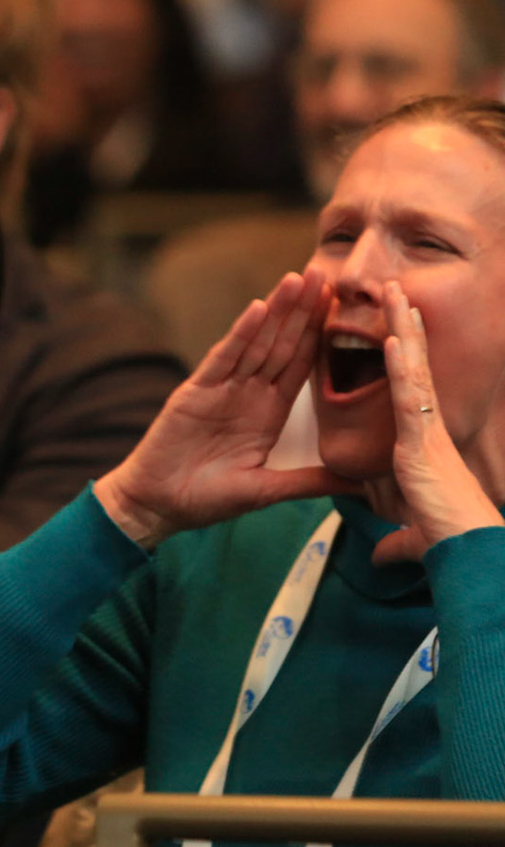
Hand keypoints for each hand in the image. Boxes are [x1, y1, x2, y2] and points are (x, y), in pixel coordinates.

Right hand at [95, 269, 352, 546]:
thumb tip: (361, 485)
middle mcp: (247, 394)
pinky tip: (256, 308)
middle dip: (303, 310)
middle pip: (282, 344)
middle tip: (325, 274)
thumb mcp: (269, 490)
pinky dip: (239, 333)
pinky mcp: (195, 392)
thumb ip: (311, 481)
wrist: (157, 506)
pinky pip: (223, 358)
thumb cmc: (207, 499)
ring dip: (277, 310)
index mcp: (268, 413)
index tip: (344, 307)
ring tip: (297, 279)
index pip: (300, 365)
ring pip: (256, 342)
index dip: (321, 335)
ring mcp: (220, 389)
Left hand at [368, 282, 503, 562]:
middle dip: (404, 328)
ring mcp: (428, 431)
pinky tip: (391, 338)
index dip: (403, 359)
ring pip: (413, 370)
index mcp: (423, 445)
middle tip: (395, 290)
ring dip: (402, 330)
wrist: (468, 553)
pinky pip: (409, 396)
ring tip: (394, 292)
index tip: (396, 330)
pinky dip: (401, 366)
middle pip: (413, 367)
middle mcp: (428, 429)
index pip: (409, 390)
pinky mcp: (423, 442)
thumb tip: (380, 556)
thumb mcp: (413, 537)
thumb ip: (396, 541)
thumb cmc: (449, 544)